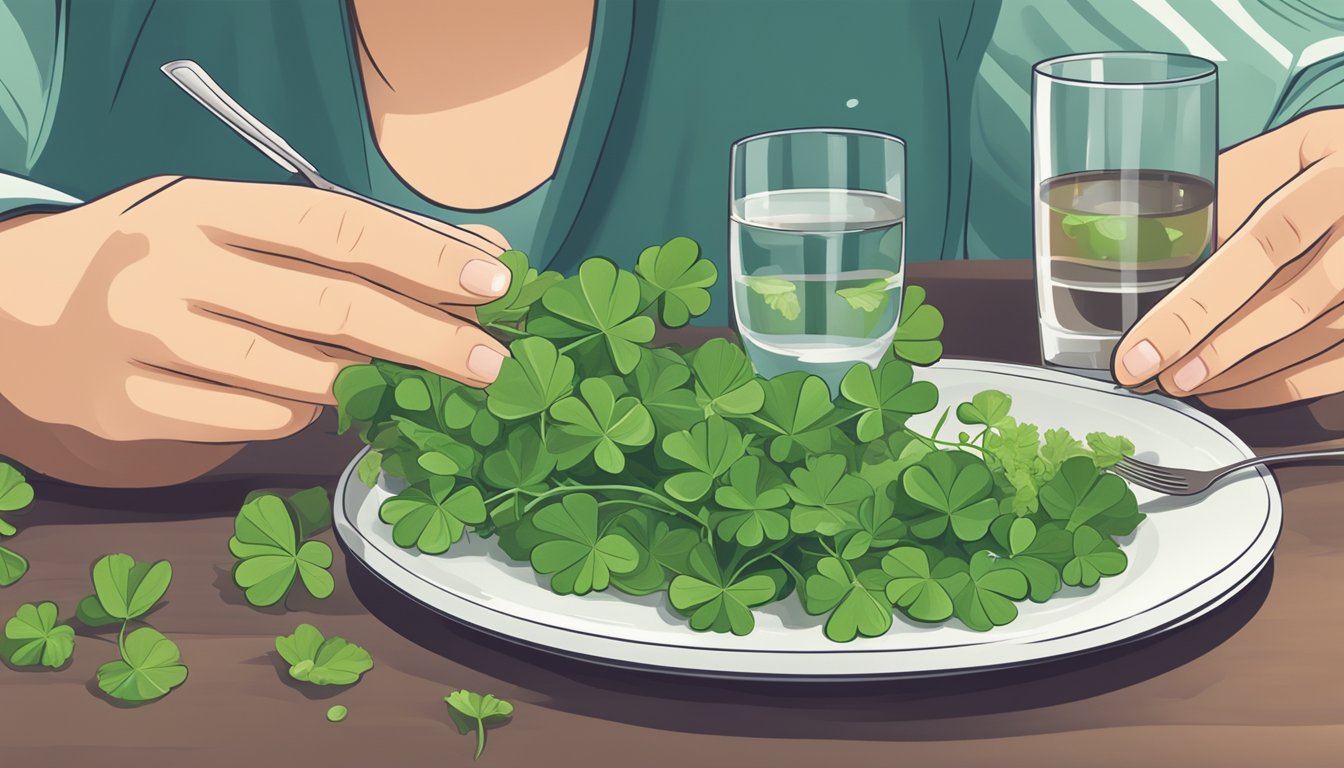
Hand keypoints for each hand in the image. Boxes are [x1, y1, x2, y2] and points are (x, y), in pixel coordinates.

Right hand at [0, 176, 510, 481]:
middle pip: (331, 308)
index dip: (423, 255)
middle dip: (428, 339)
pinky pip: (254, 421)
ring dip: (371, 382)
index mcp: (203, 205)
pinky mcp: (131, 408)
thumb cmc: (159, 256)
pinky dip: (303, 413)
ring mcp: (146, 342)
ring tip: (413, 382)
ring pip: (298, 376)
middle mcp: (171, 269)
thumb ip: (341, 237)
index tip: (495, 281)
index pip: (336, 226)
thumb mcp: (231, 222)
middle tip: (493, 363)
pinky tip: (320, 399)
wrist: (21, 309)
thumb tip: (469, 255)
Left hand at [1113, 109, 1343, 408]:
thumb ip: (1227, 197)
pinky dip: (1284, 386)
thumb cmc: (1326, 160)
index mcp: (1338, 172)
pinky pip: (1340, 367)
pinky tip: (1236, 390)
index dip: (1197, 308)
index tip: (1143, 350)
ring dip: (1244, 374)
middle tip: (1156, 377)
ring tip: (1184, 384)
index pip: (1263, 247)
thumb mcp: (1282, 155)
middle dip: (1214, 351)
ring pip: (1317, 339)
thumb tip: (1147, 255)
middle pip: (1293, 304)